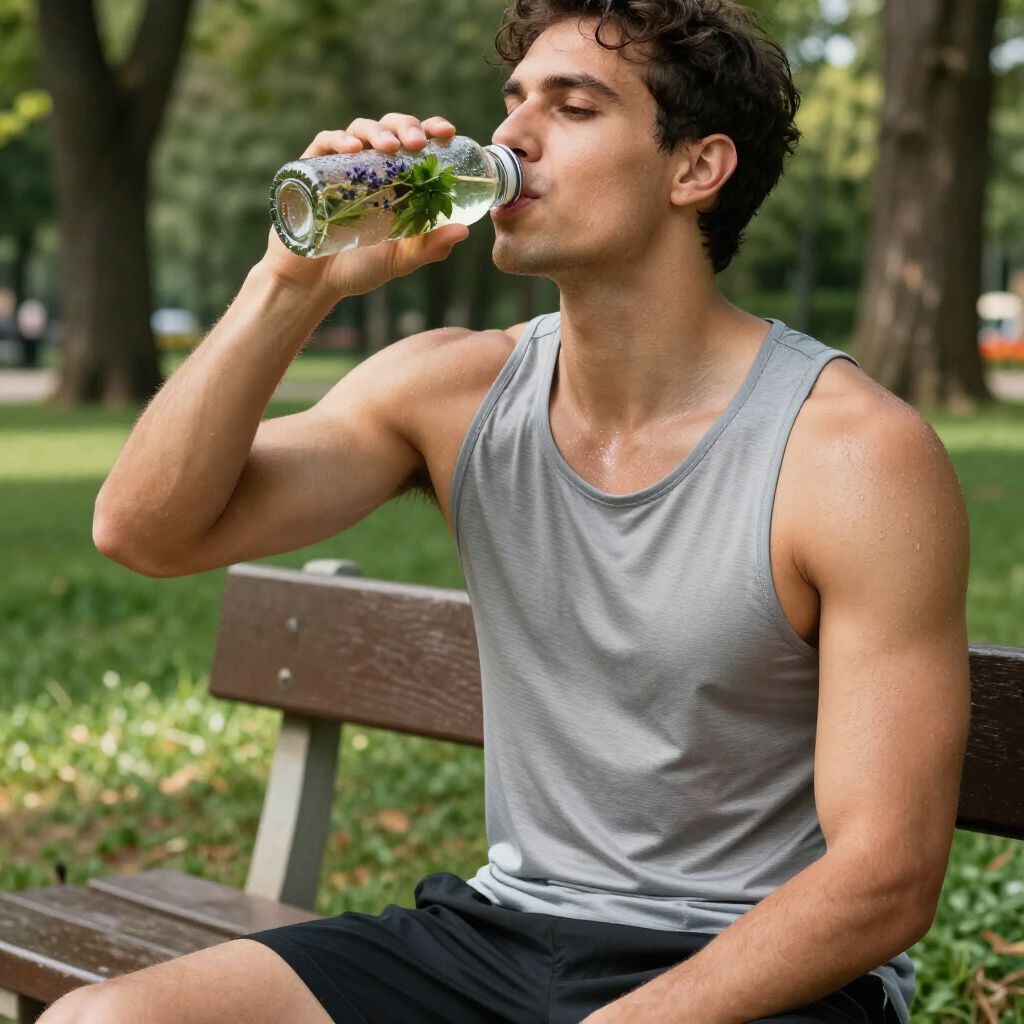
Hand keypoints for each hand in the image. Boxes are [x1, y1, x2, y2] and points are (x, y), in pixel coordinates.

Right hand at [260, 113, 470, 299]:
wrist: (314, 283)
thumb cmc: (359, 267)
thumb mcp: (400, 260)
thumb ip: (429, 247)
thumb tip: (463, 231)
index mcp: (396, 179)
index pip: (416, 144)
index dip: (431, 130)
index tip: (447, 132)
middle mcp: (370, 166)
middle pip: (390, 128)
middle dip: (406, 127)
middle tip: (417, 143)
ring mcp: (340, 165)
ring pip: (360, 129)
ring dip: (377, 130)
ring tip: (389, 146)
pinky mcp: (310, 169)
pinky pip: (324, 142)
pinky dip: (339, 139)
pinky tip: (352, 148)